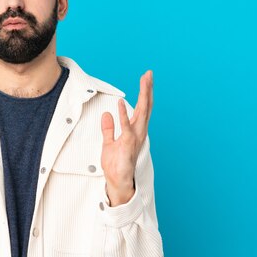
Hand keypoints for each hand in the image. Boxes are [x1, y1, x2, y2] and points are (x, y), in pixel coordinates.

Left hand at [101, 70, 153, 205]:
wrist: (117, 182)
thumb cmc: (116, 165)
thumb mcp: (108, 143)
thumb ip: (108, 129)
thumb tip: (107, 114)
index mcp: (135, 130)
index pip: (142, 108)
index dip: (144, 93)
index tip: (146, 78)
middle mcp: (139, 132)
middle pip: (146, 106)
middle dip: (147, 90)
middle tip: (149, 74)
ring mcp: (135, 138)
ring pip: (142, 113)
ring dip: (143, 96)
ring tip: (145, 81)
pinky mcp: (127, 145)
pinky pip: (126, 128)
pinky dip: (124, 115)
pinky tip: (121, 103)